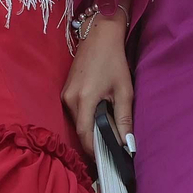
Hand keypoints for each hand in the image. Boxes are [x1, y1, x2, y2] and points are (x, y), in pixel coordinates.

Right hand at [61, 10, 133, 158]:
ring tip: (109, 129)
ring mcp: (65, 94)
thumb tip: (127, 143)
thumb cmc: (114, 60)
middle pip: (80, 129)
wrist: (99, 34)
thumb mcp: (124, 90)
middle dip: (95, 139)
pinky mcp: (66, 90)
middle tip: (112, 145)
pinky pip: (75, 111)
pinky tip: (100, 113)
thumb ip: (124, 118)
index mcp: (83, 99)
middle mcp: (69, 99)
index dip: (95, 150)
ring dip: (91, 127)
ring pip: (77, 121)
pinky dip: (87, 116)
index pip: (84, 134)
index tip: (107, 158)